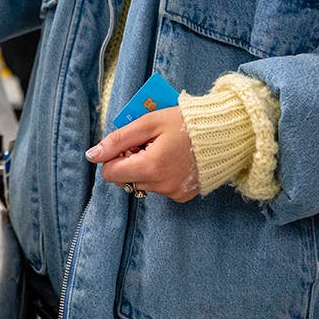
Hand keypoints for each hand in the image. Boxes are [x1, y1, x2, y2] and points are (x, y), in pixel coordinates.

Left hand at [84, 107, 200, 202]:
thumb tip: (92, 155)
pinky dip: (160, 174)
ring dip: (145, 168)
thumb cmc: (186, 122)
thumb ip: (118, 139)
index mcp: (151, 167)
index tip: (129, 144)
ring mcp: (174, 193)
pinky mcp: (183, 195)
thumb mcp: (148, 123)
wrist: (226, 132)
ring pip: (142, 183)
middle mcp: (162, 186)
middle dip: (131, 161)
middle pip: (126, 179)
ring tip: (164, 149)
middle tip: (149, 143)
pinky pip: (160, 187)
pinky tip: (174, 159)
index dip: (114, 156)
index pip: (110, 173)